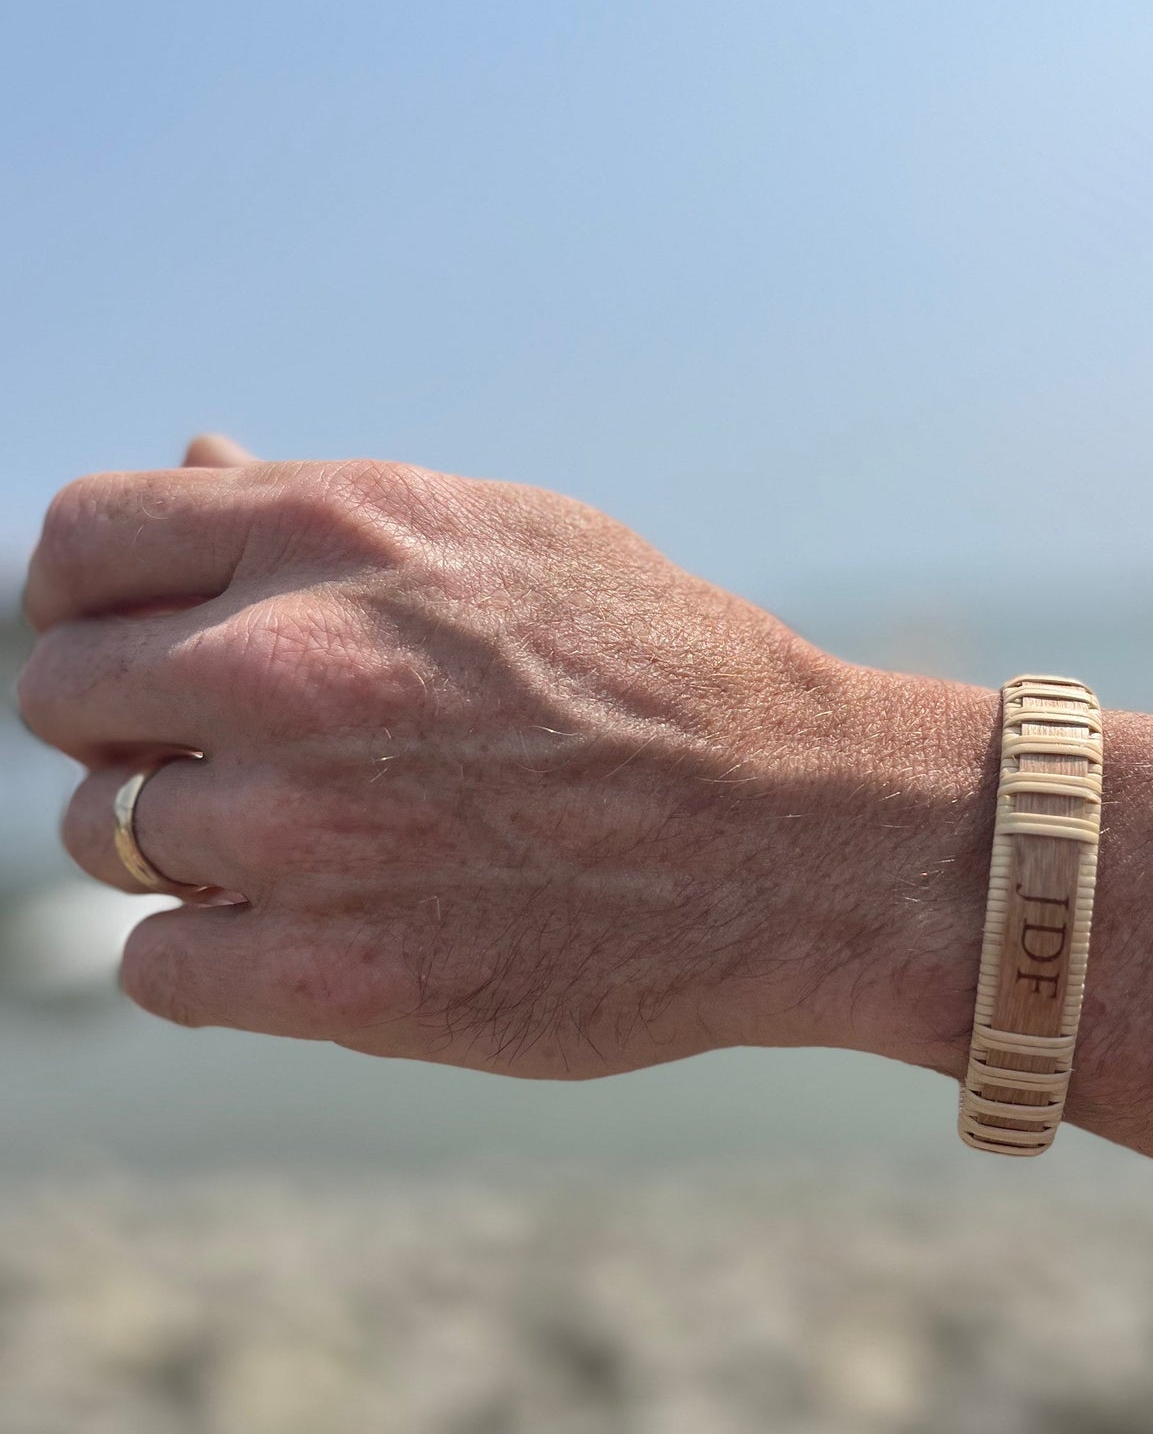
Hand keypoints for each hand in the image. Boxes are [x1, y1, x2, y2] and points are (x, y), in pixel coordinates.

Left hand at [19, 439, 987, 1076]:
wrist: (797, 834)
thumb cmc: (657, 674)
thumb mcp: (501, 536)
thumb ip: (320, 515)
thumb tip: (192, 461)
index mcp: (330, 531)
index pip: (77, 545)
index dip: (82, 601)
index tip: (128, 646)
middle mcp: (286, 667)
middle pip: (58, 698)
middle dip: (121, 727)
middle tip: (216, 758)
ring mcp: (300, 828)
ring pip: (105, 839)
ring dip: (179, 847)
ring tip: (305, 846)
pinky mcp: (333, 972)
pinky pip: (159, 969)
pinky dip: (208, 958)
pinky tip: (300, 932)